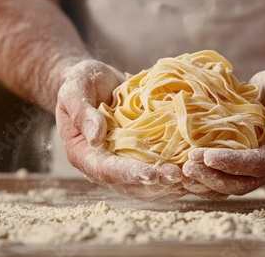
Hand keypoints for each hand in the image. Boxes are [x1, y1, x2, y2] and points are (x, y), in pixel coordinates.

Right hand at [56, 60, 186, 200]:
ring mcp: (119, 163)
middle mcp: (101, 164)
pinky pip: (153, 172)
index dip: (129, 174)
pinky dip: (170, 175)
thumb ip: (82, 111)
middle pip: (128, 183)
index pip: (106, 170)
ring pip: (143, 184)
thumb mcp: (75, 89)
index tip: (152, 175)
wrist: (94, 81)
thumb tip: (95, 137)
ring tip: (189, 179)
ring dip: (166, 184)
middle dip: (154, 183)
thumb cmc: (81, 82)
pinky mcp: (135, 157)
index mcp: (83, 153)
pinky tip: (189, 172)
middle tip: (178, 177)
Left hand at [183, 61, 264, 195]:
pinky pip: (222, 174)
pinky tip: (183, 167)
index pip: (260, 165)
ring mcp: (257, 165)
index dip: (233, 164)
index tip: (206, 156)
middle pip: (242, 183)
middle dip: (213, 177)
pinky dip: (204, 175)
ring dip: (205, 182)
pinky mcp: (242, 159)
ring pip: (230, 185)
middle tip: (186, 167)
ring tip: (180, 172)